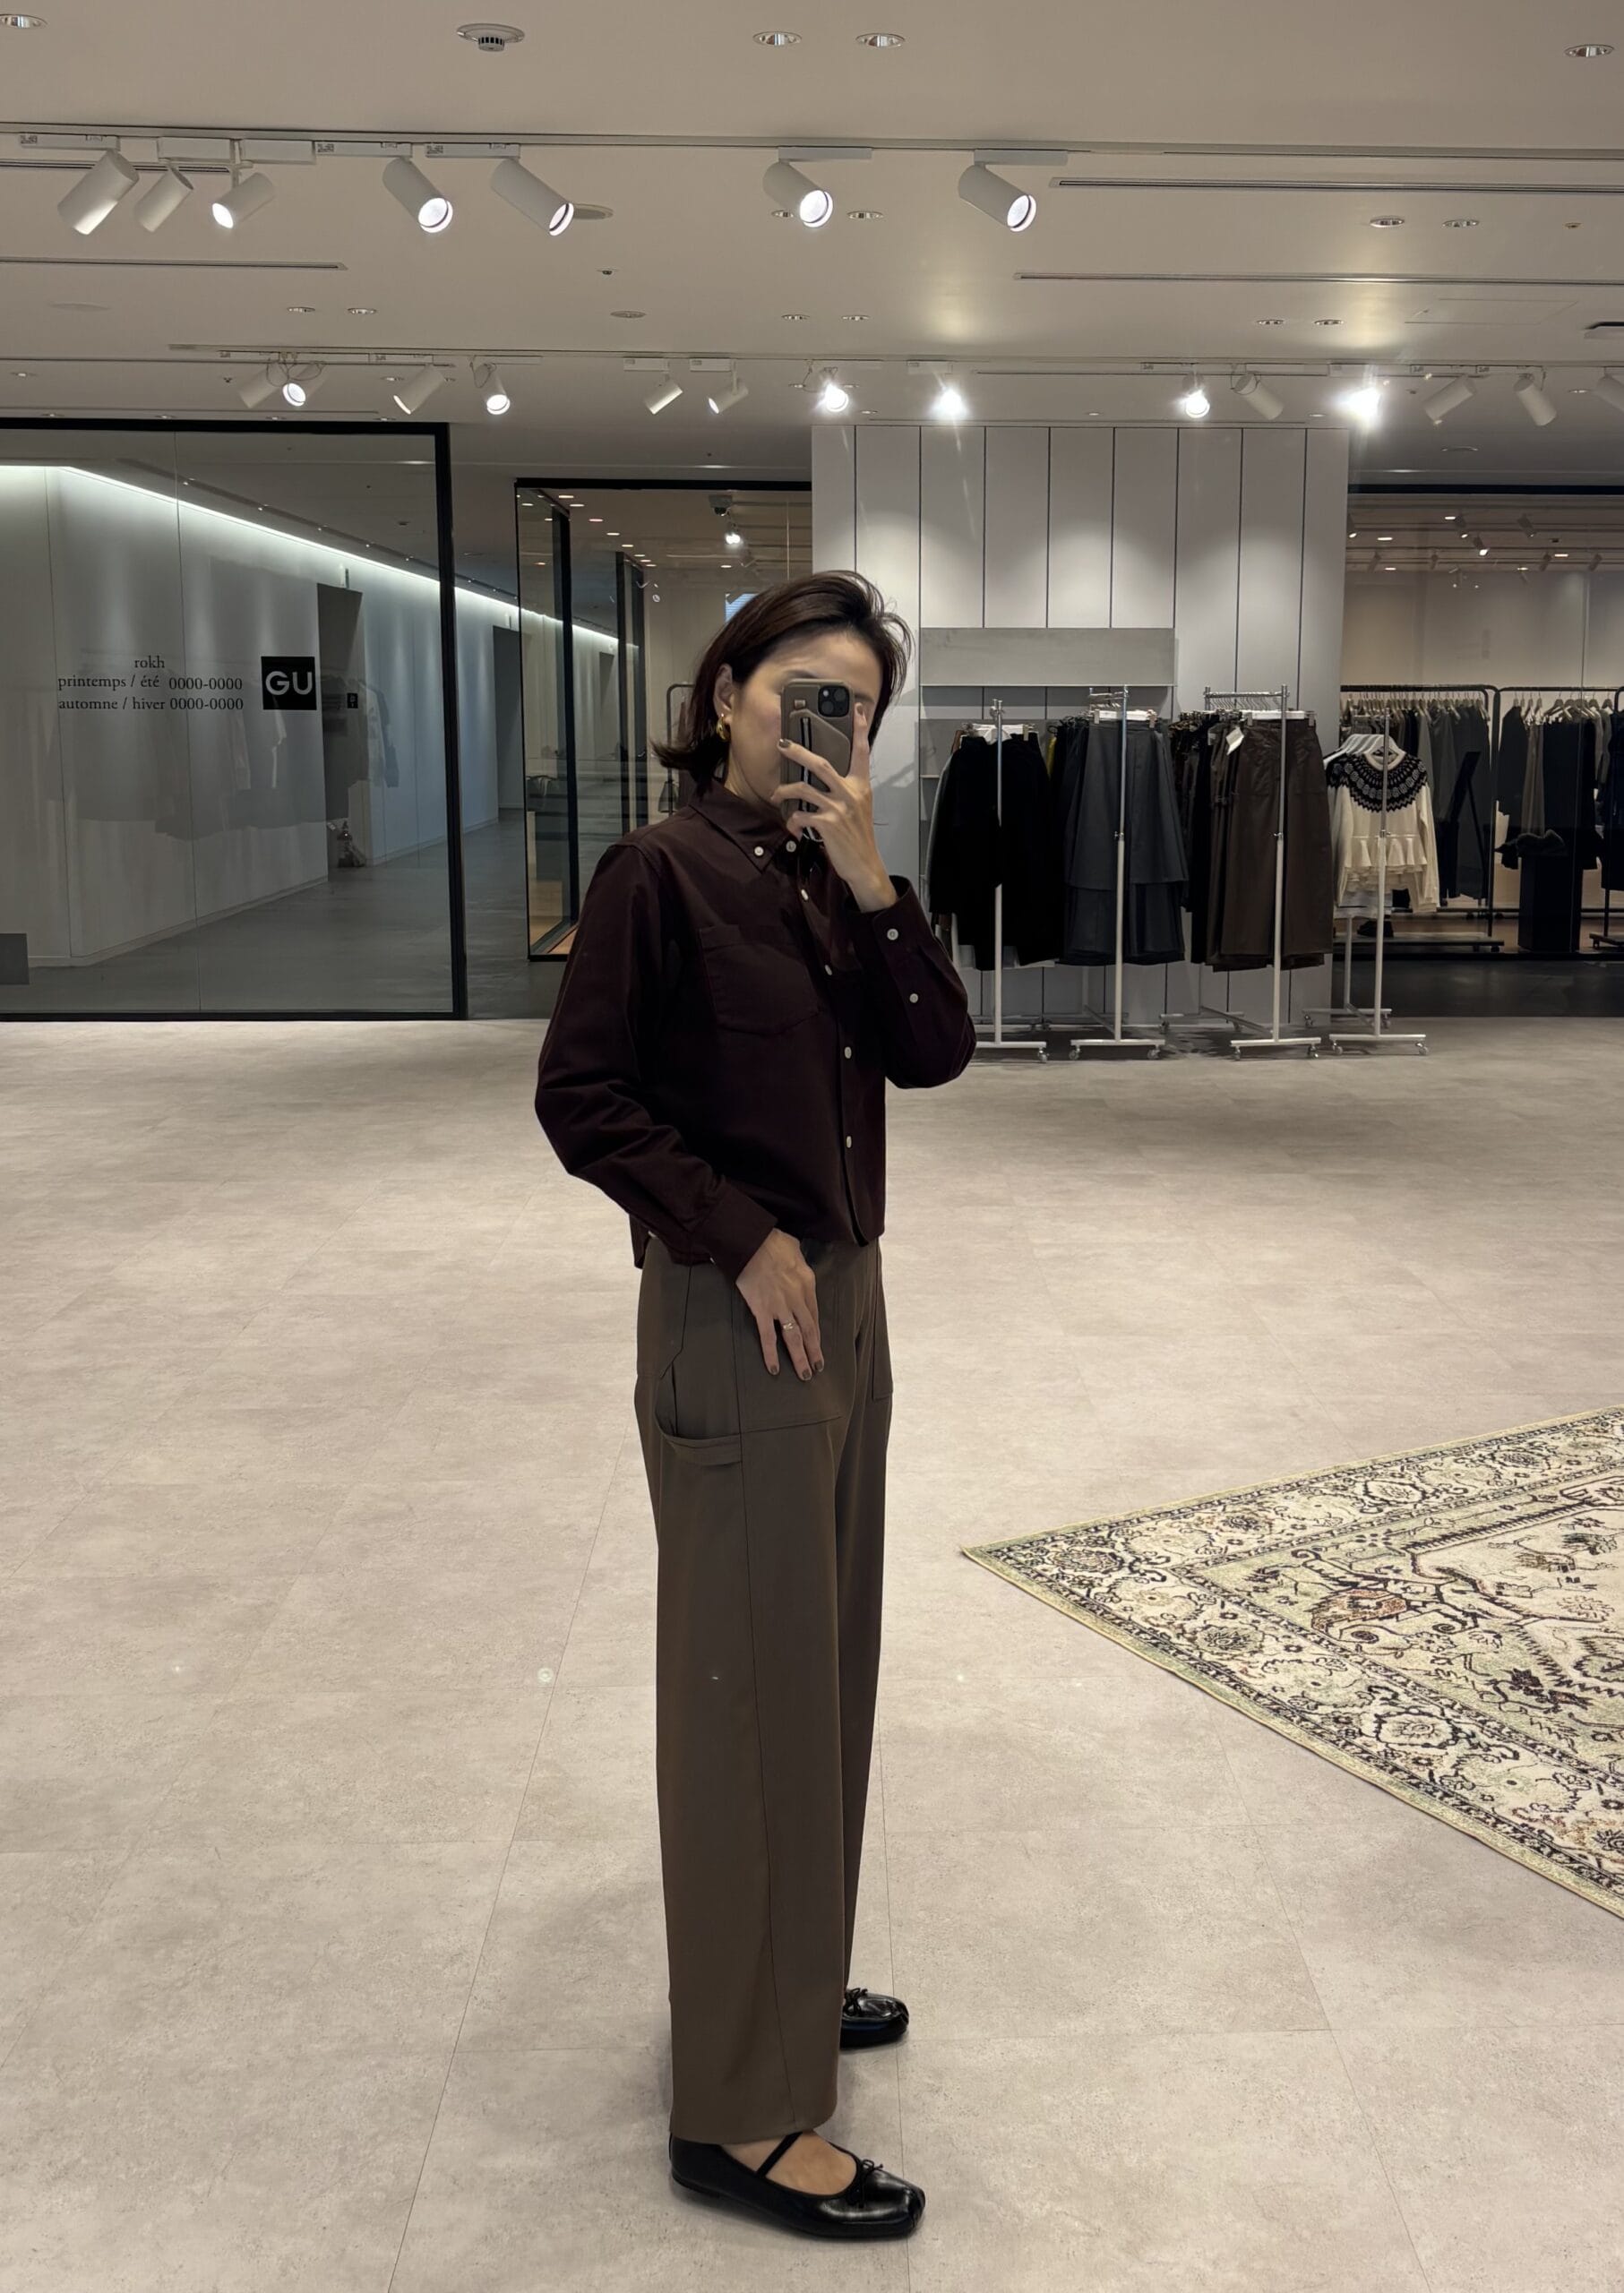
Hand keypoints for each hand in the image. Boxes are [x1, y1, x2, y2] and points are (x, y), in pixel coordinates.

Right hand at [735, 1229, 823, 1380]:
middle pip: (809, 1329)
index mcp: (807, 1283)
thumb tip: (796, 1263)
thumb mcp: (794, 1248)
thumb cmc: (771, 1241)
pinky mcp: (762, 1310)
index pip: (814, 1313)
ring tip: (805, 1374)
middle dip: (814, 1350)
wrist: (751, 1241)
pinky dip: (771, 1354)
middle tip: (818, 1367)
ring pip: (794, 1337)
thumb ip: (798, 1262)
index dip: (816, 1332)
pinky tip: (774, 1369)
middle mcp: (798, 1297)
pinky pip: (768, 1336)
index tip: (817, 1344)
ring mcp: (780, 1306)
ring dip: (801, 1357)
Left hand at [772, 701, 893, 907]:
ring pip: (804, 788)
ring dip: (785, 790)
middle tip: (783, 745)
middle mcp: (851, 793)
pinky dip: (793, 820)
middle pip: (821, 763)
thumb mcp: (859, 810)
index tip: (856, 710)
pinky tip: (793, 826)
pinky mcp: (828, 824)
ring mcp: (839, 808)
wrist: (864, 865)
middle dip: (799, 752)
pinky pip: (801, 815)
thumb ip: (846, 793)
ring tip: (776, 795)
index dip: (859, 730)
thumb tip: (822, 784)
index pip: (862, 753)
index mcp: (861, 787)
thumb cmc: (858, 838)